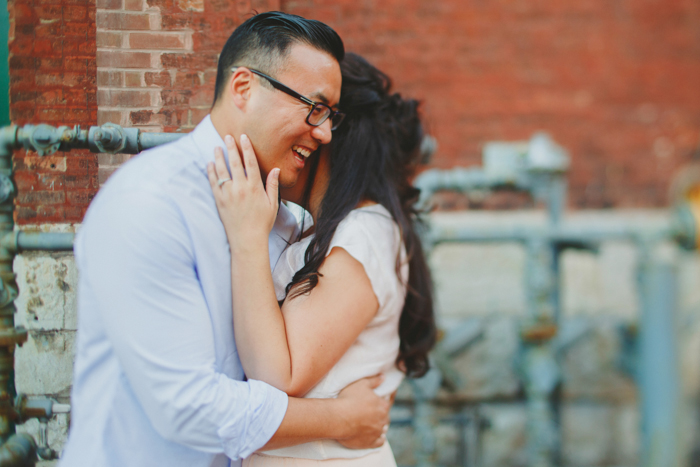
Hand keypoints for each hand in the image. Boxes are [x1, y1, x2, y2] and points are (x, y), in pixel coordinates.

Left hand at [207, 134, 278, 253]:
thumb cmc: (262, 223)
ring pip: (221, 170)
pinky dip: (211, 172)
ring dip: (218, 156)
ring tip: (217, 147)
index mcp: (255, 187)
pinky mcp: (219, 201)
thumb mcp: (272, 204)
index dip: (246, 148)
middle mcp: (241, 188)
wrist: (247, 239)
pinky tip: (210, 163)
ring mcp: (228, 194)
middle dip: (231, 147)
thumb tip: (275, 169)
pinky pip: (213, 183)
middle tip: (228, 136)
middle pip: (234, 162)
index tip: (243, 137)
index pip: (250, 162)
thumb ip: (272, 185)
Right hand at [335, 375, 390, 449]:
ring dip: (379, 426)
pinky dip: (379, 439)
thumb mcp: (361, 384)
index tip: (377, 402)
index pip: (387, 403)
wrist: (338, 417)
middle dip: (380, 414)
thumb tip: (383, 377)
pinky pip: (379, 442)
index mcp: (383, 406)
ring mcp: (377, 432)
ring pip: (383, 429)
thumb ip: (374, 381)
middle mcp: (382, 420)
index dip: (381, 402)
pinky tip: (376, 437)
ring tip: (372, 424)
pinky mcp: (370, 442)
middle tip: (371, 413)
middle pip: (385, 417)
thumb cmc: (349, 399)